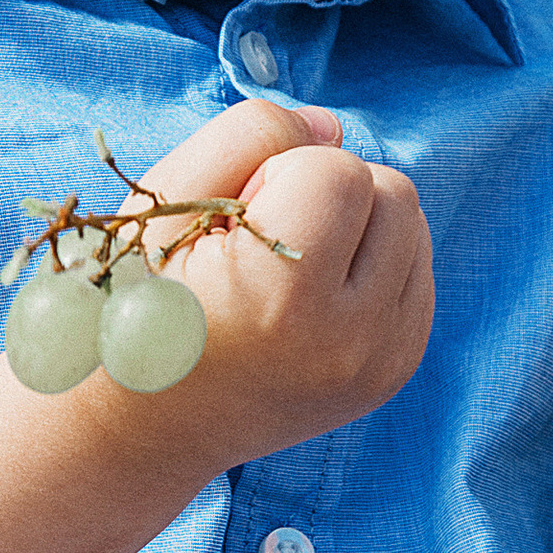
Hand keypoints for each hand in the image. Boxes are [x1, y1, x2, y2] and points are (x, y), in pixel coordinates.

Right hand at [94, 98, 433, 464]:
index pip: (340, 168)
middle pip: (394, 193)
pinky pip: (417, 274)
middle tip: (261, 242)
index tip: (233, 222)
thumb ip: (248, 136)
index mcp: (283, 298)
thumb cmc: (136, 300)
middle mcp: (347, 341)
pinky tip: (313, 294)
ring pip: (414, 230)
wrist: (138, 425)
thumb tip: (333, 128)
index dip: (279, 174)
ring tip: (287, 268)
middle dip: (330, 192)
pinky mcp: (392, 373)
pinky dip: (373, 266)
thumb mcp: (162, 202)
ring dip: (358, 226)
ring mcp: (378, 364)